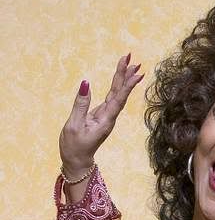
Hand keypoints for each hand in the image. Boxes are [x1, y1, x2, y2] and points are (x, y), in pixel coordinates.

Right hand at [59, 53, 143, 176]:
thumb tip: (86, 84)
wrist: (76, 160)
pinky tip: (120, 78)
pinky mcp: (101, 115)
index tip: (137, 72)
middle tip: (133, 59)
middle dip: (126, 75)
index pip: (119, 99)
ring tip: (129, 63)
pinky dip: (116, 86)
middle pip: (120, 93)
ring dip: (122, 78)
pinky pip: (111, 97)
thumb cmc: (74, 146)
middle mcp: (109, 117)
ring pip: (116, 94)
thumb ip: (80, 104)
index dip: (128, 85)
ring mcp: (106, 116)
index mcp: (105, 120)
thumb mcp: (74, 125)